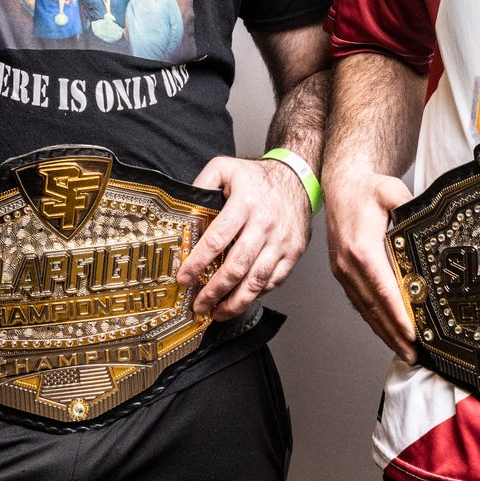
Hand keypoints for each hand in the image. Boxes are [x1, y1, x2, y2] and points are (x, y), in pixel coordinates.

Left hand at [175, 157, 311, 320]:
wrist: (297, 177)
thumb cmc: (258, 177)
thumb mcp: (225, 168)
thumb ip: (202, 183)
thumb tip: (182, 207)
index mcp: (245, 204)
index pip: (217, 239)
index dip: (198, 262)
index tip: (184, 277)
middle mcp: (264, 225)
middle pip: (236, 267)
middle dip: (213, 291)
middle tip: (198, 304)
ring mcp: (281, 241)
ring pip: (257, 280)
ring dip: (235, 301)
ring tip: (217, 312)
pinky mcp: (294, 252)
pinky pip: (274, 281)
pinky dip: (257, 294)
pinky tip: (241, 299)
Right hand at [325, 168, 416, 362]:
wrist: (340, 186)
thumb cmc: (366, 189)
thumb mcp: (391, 190)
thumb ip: (410, 206)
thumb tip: (430, 222)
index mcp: (361, 247)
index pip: (383, 288)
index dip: (398, 313)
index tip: (412, 333)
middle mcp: (348, 264)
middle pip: (373, 306)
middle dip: (393, 333)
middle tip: (413, 354)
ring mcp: (343, 270)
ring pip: (364, 308)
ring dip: (383, 331)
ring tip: (403, 350)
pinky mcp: (343, 272)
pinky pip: (359, 301)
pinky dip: (373, 319)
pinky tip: (385, 330)